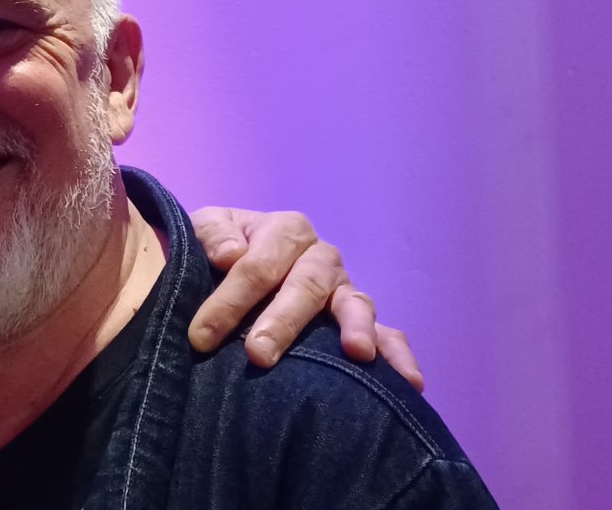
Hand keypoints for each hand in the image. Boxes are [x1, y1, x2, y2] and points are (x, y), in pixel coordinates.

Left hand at [186, 206, 423, 391]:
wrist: (235, 263)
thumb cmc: (220, 249)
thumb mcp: (206, 229)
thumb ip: (213, 234)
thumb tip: (231, 255)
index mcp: (285, 231)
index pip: (258, 264)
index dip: (229, 300)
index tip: (201, 336)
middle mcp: (321, 257)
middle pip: (306, 285)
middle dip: (282, 321)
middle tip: (258, 355)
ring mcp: (344, 289)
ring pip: (355, 304)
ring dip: (357, 327)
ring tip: (358, 353)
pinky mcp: (361, 321)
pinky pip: (388, 334)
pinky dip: (399, 354)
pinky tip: (409, 382)